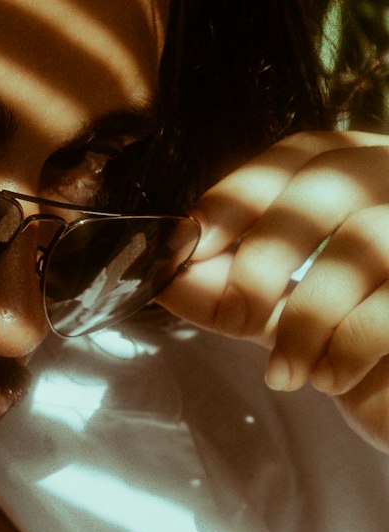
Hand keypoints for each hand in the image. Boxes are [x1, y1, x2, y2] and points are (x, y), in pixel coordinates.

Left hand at [155, 131, 388, 452]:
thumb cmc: (360, 352)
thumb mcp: (284, 314)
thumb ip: (228, 290)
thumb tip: (166, 277)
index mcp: (365, 175)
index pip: (300, 153)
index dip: (239, 192)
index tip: (192, 243)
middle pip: (327, 183)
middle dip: (263, 255)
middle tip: (232, 318)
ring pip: (365, 239)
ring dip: (308, 314)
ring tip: (287, 370)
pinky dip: (350, 343)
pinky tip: (330, 378)